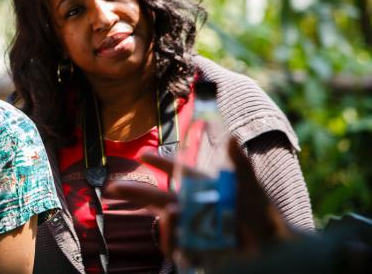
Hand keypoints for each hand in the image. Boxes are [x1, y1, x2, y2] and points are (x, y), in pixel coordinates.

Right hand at [107, 138, 293, 258]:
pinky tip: (178, 231)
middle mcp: (195, 209)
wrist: (276, 249)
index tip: (142, 154)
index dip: (161, 164)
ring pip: (167, 223)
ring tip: (169, 214)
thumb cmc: (265, 219)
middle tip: (112, 188)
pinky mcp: (196, 251)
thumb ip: (240, 166)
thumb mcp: (252, 190)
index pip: (179, 174)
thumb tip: (231, 137)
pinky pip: (177, 248)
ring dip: (163, 219)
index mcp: (206, 189)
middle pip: (159, 200)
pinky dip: (173, 239)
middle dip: (136, 194)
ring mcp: (194, 230)